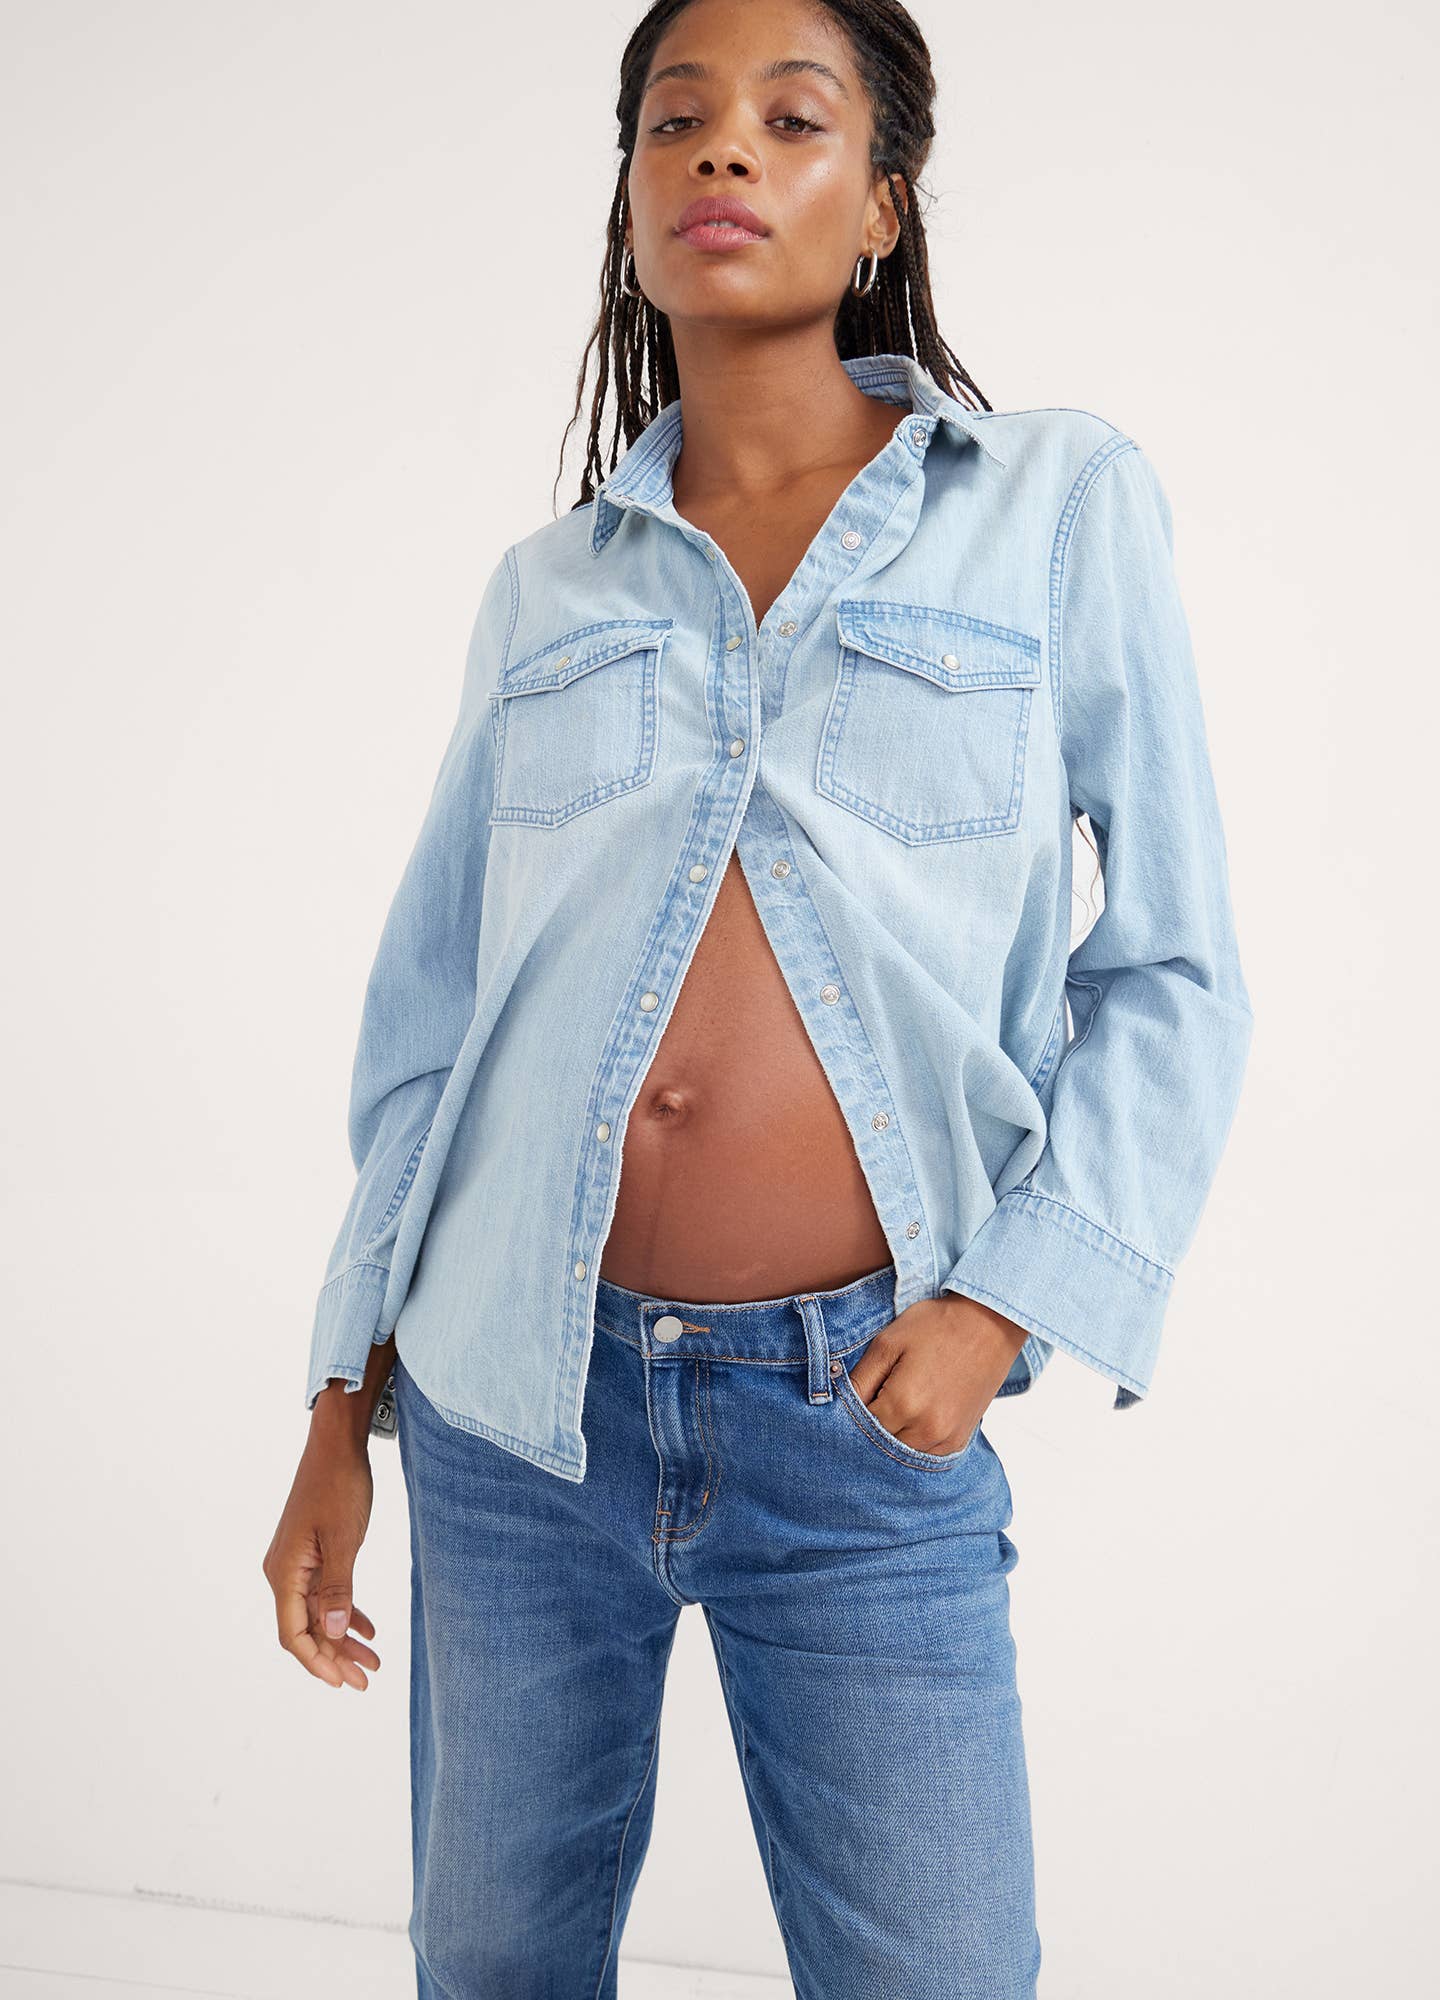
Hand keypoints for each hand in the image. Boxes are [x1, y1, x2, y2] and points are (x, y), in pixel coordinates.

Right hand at [262, 1417, 381, 1690]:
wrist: (336, 1444)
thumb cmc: (339, 1486)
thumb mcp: (343, 1539)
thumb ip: (338, 1588)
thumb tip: (334, 1632)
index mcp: (285, 1572)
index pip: (294, 1634)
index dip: (318, 1661)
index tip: (344, 1682)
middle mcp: (284, 1572)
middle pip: (306, 1629)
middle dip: (334, 1657)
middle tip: (365, 1681)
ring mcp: (297, 1563)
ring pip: (318, 1613)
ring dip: (343, 1638)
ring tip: (373, 1662)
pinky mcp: (312, 1552)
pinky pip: (326, 1594)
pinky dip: (345, 1611)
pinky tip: (367, 1628)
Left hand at [845, 1292, 1027, 1454]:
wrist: (989, 1324)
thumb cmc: (936, 1326)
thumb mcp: (888, 1343)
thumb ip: (860, 1379)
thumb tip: (836, 1405)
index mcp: (902, 1403)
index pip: (858, 1426)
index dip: (851, 1413)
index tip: (854, 1398)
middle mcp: (925, 1429)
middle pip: (879, 1443)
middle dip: (870, 1427)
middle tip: (874, 1400)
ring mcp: (945, 1438)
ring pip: (901, 1453)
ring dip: (892, 1436)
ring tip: (896, 1405)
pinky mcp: (960, 1440)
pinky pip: (925, 1454)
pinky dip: (913, 1441)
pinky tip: (913, 1417)